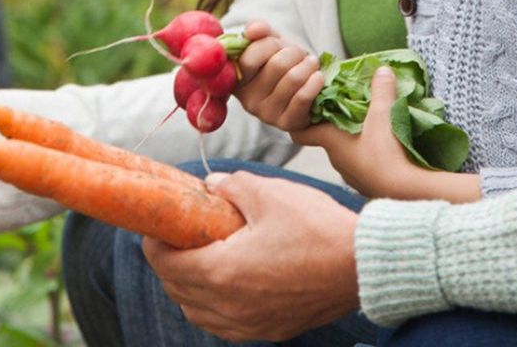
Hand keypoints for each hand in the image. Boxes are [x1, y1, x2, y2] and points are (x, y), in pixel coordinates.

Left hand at [143, 171, 360, 341]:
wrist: (362, 264)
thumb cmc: (317, 227)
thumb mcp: (268, 193)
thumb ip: (231, 187)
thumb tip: (211, 186)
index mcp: (222, 272)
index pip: (167, 264)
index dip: (154, 244)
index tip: (156, 228)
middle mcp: (230, 306)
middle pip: (177, 291)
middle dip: (169, 265)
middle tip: (176, 239)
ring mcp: (251, 324)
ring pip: (199, 314)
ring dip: (189, 290)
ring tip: (199, 261)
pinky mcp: (271, 331)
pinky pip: (226, 326)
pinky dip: (214, 308)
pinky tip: (227, 287)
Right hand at [231, 21, 323, 130]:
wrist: (304, 89)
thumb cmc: (283, 62)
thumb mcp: (269, 42)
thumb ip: (259, 30)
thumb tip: (254, 30)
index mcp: (237, 79)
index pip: (249, 57)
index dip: (269, 44)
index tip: (277, 44)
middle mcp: (247, 100)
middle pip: (277, 65)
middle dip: (294, 52)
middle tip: (300, 53)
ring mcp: (266, 114)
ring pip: (293, 79)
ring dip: (308, 65)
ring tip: (311, 63)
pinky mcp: (287, 123)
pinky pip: (304, 97)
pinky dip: (315, 82)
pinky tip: (318, 77)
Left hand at [293, 68, 476, 201]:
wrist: (404, 192)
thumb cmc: (385, 153)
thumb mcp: (384, 115)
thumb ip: (381, 90)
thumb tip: (382, 69)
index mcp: (331, 141)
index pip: (299, 132)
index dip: (299, 118)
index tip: (307, 105)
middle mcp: (335, 158)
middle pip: (325, 137)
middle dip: (332, 121)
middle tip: (344, 104)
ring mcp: (350, 174)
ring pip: (344, 151)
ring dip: (350, 138)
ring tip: (366, 122)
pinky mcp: (366, 183)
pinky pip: (359, 164)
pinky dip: (365, 152)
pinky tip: (380, 145)